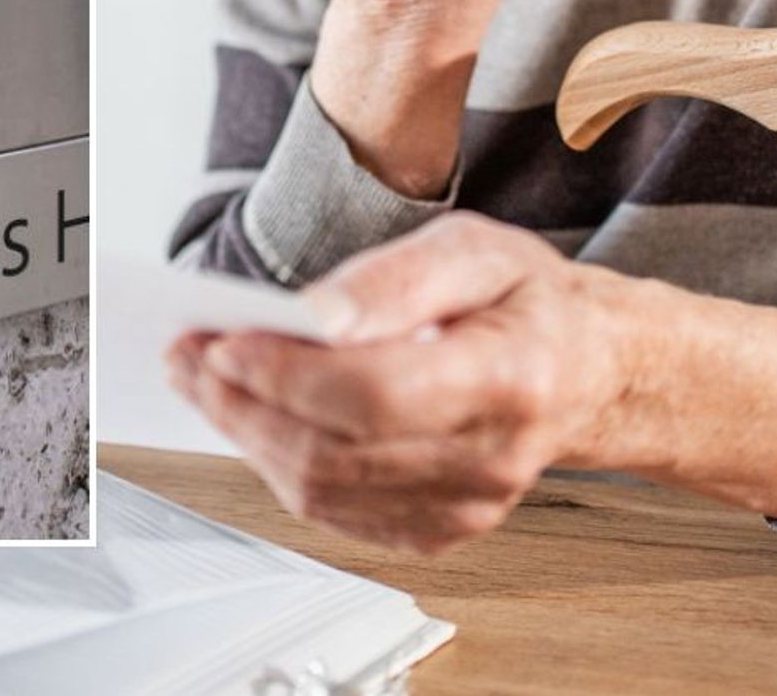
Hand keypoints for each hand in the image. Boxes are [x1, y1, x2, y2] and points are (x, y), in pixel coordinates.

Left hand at [167, 211, 626, 553]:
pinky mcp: (439, 528)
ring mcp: (465, 505)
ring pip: (323, 490)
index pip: (375, 396)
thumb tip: (317, 312)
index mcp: (511, 379)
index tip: (221, 341)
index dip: (286, 376)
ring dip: (245, 434)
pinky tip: (252, 416)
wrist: (591, 373)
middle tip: (185, 354)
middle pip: (334, 452)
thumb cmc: (529, 303)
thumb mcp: (477, 250)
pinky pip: (335, 511)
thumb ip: (396, 278)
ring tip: (201, 379)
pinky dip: (278, 463)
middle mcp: (490, 458)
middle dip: (241, 403)